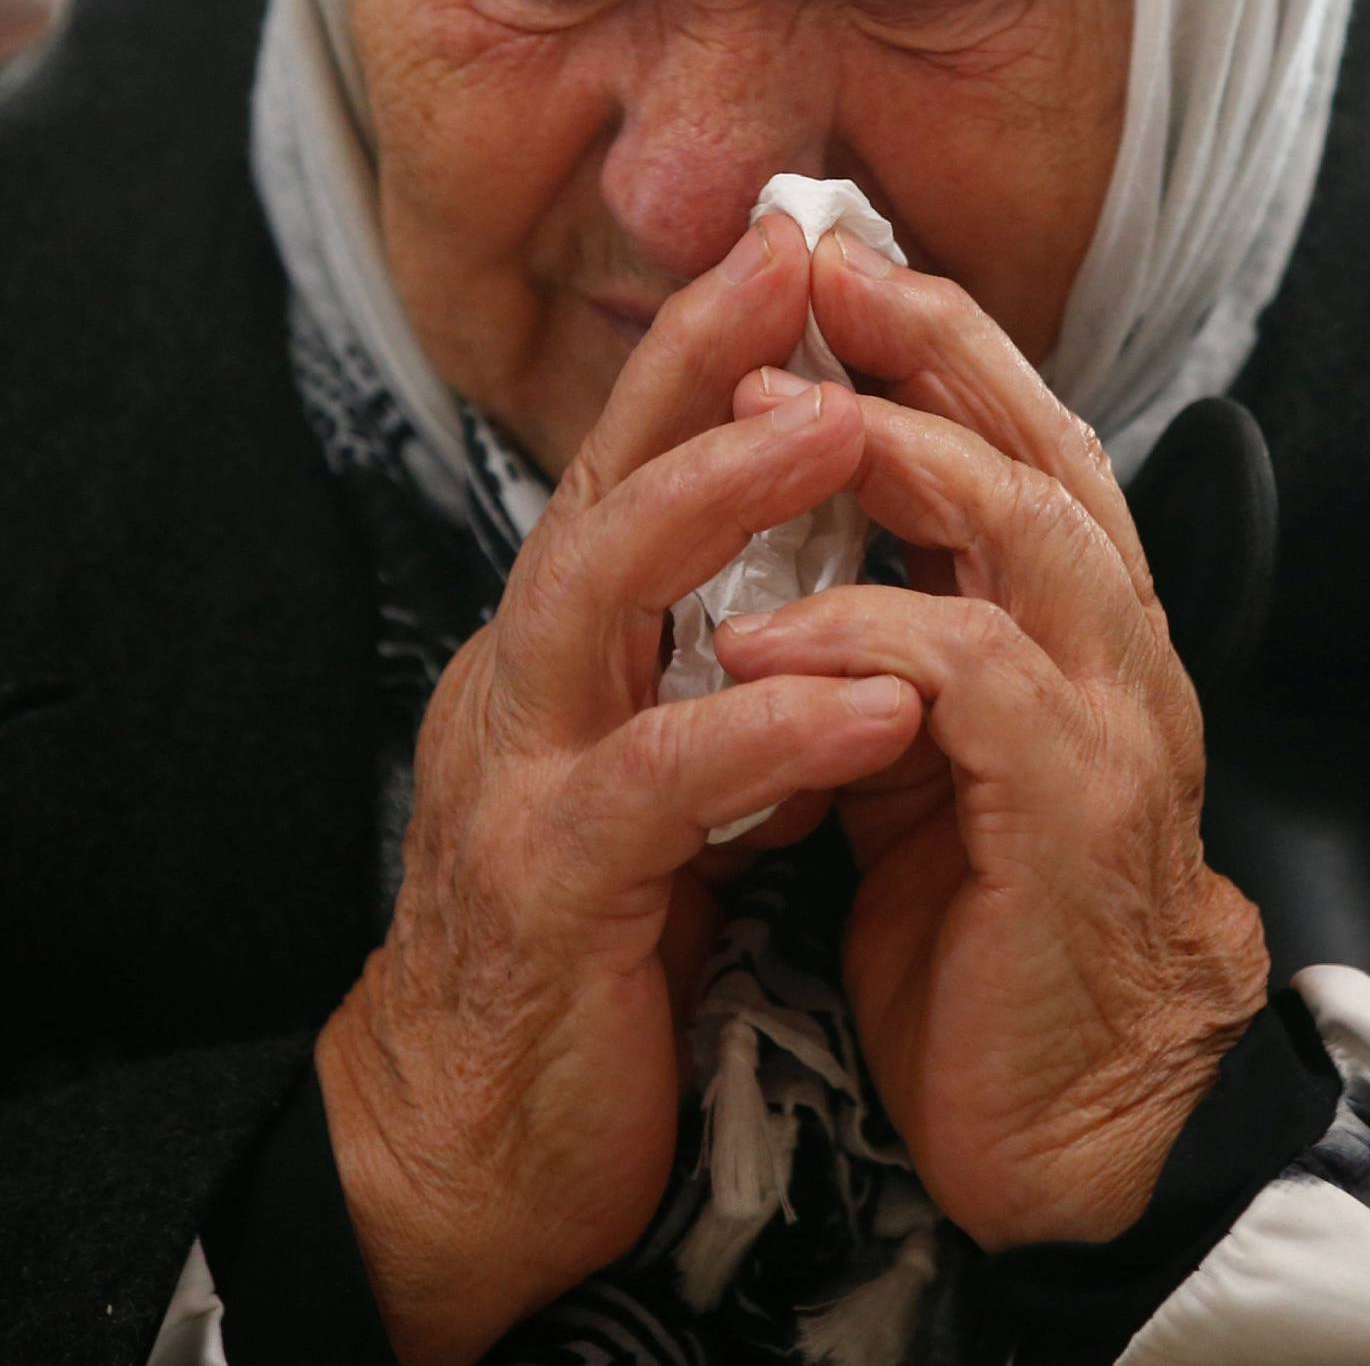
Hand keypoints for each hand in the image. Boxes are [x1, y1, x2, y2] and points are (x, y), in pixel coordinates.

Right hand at [314, 215, 923, 1365]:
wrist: (469, 1152)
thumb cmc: (586, 940)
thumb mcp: (656, 768)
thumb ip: (708, 660)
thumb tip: (824, 567)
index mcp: (565, 649)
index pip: (633, 467)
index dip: (703, 350)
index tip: (797, 244)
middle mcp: (527, 681)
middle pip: (600, 484)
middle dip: (696, 366)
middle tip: (798, 266)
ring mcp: (519, 776)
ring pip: (598, 594)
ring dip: (717, 501)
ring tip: (838, 430)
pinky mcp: (542, 892)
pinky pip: (656, 791)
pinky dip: (764, 733)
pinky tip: (873, 707)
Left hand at [715, 234, 1267, 1251]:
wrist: (1069, 1130)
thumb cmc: (984, 930)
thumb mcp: (926, 753)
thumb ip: (898, 637)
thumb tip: (799, 535)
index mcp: (1080, 628)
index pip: (1029, 440)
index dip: (940, 342)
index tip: (834, 266)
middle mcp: (1118, 650)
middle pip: (1045, 444)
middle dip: (929, 344)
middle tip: (815, 271)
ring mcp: (1115, 723)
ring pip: (1028, 529)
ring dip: (895, 454)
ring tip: (766, 411)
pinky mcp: (1074, 814)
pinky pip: (970, 679)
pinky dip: (862, 632)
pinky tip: (758, 627)